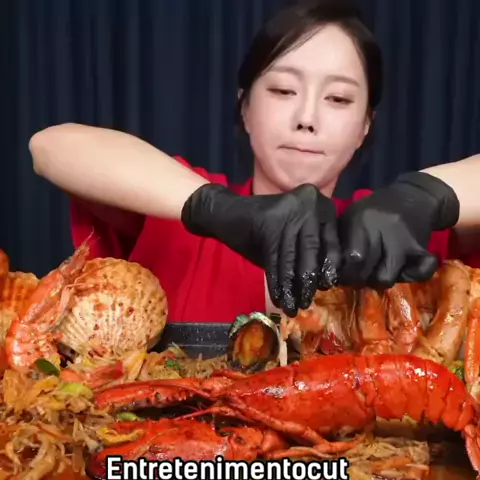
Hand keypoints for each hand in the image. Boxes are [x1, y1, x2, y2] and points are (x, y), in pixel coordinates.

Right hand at [181, 183, 340, 316]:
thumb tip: (326, 283)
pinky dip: (276, 283)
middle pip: (313, 249)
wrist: (226, 213)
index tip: (326, 287)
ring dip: (292, 286)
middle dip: (308, 280)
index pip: (332, 241)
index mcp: (320, 203)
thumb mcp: (293, 235)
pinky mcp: (269, 223)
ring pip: (293, 256)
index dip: (329, 267)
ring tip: (292, 307)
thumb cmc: (263, 228)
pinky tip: (278, 298)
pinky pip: (275, 259)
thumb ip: (310, 250)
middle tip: (307, 302)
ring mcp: (289, 210)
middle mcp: (309, 202)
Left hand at [337, 171, 459, 287]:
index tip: (340, 273)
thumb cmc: (376, 209)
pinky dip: (411, 277)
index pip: (353, 257)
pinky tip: (402, 270)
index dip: (344, 271)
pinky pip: (420, 273)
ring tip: (376, 271)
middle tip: (357, 274)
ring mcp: (405, 241)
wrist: (414, 195)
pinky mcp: (421, 248)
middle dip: (358, 279)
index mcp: (362, 221)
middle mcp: (384, 230)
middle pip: (367, 271)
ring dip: (379, 280)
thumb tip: (327, 266)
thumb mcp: (352, 215)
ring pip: (387, 278)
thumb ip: (341, 238)